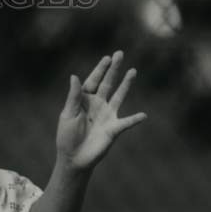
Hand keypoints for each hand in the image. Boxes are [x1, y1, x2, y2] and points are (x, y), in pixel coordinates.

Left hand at [55, 50, 146, 171]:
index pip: (93, 81)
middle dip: (113, 69)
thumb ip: (73, 96)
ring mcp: (107, 115)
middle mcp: (98, 105)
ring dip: (126, 84)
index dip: (99, 70)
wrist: (74, 158)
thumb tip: (74, 76)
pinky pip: (126, 122)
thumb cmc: (67, 136)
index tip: (107, 58)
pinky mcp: (114, 129)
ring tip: (133, 71)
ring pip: (119, 96)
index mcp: (84, 100)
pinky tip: (143, 115)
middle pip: (107, 83)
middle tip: (119, 53)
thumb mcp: (68, 114)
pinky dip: (134, 119)